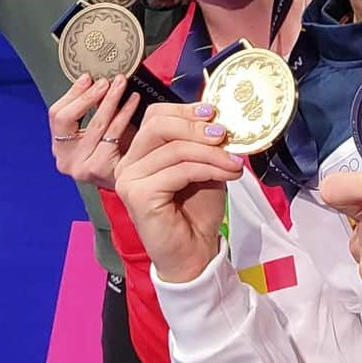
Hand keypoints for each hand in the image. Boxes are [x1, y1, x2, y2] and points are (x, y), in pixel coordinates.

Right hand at [47, 74, 139, 188]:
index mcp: (60, 148)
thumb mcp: (99, 131)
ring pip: (95, 124)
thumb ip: (93, 109)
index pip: (56, 116)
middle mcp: (65, 160)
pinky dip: (125, 113)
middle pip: (69, 118)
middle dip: (89, 95)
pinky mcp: (100, 169)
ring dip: (110, 99)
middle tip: (108, 80)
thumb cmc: (117, 152)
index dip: (72, 94)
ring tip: (123, 84)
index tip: (88, 77)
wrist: (134, 183)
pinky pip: (113, 133)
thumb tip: (96, 79)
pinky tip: (134, 101)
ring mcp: (81, 168)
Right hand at [114, 102, 244, 283]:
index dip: (184, 109)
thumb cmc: (196, 210)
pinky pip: (180, 170)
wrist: (194, 253)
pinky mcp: (139, 196)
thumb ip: (202, 143)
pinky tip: (227, 174)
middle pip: (158, 126)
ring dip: (211, 152)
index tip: (212, 112)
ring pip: (174, 149)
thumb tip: (218, 118)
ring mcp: (129, 181)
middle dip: (196, 126)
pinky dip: (209, 169)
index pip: (154, 116)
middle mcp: (127, 165)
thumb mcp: (203, 166)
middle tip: (224, 134)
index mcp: (139, 153)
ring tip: (233, 162)